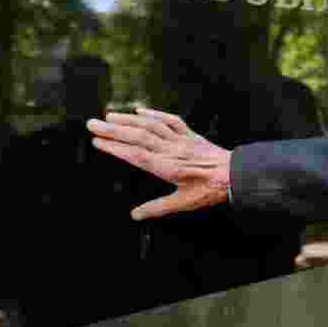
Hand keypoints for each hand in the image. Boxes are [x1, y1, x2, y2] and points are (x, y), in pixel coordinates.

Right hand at [87, 108, 230, 219]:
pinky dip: (155, 114)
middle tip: (92, 124)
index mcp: (167, 166)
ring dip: (129, 119)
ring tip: (109, 115)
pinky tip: (140, 110)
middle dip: (113, 130)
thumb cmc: (210, 190)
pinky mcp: (190, 135)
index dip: (114, 147)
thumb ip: (157, 208)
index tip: (96, 141)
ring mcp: (181, 140)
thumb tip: (135, 215)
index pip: (134, 155)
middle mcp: (171, 150)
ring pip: (151, 125)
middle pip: (137, 136)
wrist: (236, 174)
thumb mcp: (183, 203)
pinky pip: (171, 120)